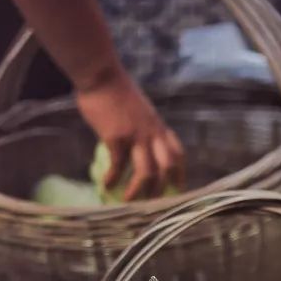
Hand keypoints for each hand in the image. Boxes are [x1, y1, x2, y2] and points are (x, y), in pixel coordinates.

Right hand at [75, 68, 184, 200]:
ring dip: (138, 192)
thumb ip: (141, 128)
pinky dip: (112, 178)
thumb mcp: (138, 110)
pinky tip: (105, 185)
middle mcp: (152, 133)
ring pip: (147, 172)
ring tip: (127, 203)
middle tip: (151, 205)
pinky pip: (118, 165)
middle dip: (162, 189)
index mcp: (158, 126)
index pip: (177, 153)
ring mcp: (135, 136)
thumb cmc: (115, 89)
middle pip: (167, 167)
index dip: (179, 173)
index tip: (177, 189)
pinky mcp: (116, 137)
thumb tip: (134, 144)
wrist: (101, 75)